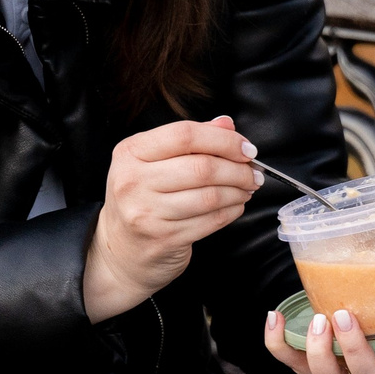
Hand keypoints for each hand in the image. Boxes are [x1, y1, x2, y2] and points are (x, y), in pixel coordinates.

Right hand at [84, 116, 263, 321]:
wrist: (121, 250)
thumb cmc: (142, 198)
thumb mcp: (153, 162)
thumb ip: (189, 140)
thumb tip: (226, 124)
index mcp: (130, 153)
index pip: (184, 135)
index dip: (223, 139)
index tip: (246, 148)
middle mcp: (133, 181)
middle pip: (201, 167)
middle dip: (238, 169)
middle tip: (254, 172)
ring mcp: (146, 213)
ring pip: (210, 196)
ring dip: (239, 191)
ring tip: (247, 188)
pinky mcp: (163, 239)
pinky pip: (211, 221)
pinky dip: (232, 211)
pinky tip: (236, 205)